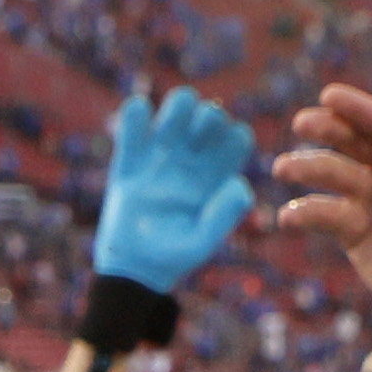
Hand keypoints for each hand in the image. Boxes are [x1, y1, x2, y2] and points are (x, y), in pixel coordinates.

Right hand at [93, 89, 255, 296]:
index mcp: (216, 175)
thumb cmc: (172, 257)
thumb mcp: (201, 242)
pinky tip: (136, 128)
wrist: (131, 266)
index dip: (233, 136)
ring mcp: (162, 154)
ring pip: (180, 104)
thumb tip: (240, 184)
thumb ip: (224, 215)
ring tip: (165, 134)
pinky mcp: (130, 155)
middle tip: (193, 140)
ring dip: (177, 107)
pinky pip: (136, 117)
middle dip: (207, 116)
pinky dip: (137, 113)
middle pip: (212, 113)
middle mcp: (193, 159)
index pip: (237, 138)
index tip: (218, 155)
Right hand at [274, 85, 371, 329]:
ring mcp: (366, 197)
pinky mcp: (350, 228)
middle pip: (352, 140)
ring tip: (284, 167)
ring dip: (306, 167)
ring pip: (330, 173)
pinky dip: (303, 212)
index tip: (329, 95)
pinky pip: (322, 214)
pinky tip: (289, 215)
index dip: (358, 109)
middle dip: (326, 129)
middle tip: (302, 123)